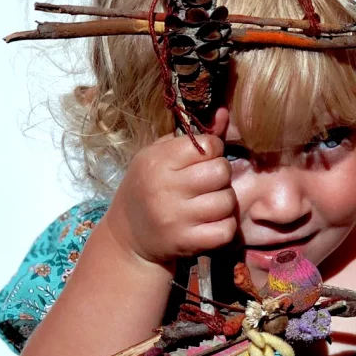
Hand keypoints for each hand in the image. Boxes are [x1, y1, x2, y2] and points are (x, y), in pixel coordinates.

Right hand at [105, 107, 237, 264]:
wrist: (128, 238)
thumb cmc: (148, 188)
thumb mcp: (159, 156)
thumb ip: (193, 136)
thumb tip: (224, 113)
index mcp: (157, 162)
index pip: (206, 146)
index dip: (212, 150)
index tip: (204, 159)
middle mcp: (165, 188)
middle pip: (221, 171)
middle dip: (220, 175)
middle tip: (209, 182)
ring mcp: (176, 218)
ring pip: (227, 201)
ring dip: (224, 201)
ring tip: (209, 202)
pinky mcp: (187, 242)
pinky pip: (226, 229)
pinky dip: (225, 225)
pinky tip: (212, 222)